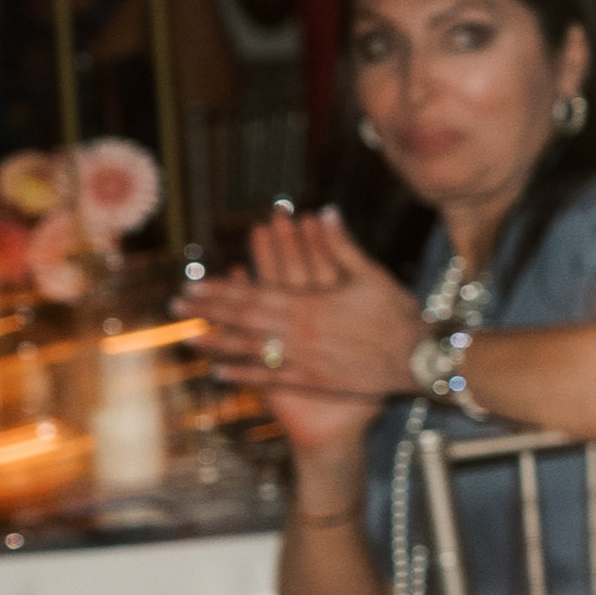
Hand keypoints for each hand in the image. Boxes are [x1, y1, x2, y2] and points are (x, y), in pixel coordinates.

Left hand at [191, 206, 422, 446]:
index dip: (221, 291)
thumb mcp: (370, 275)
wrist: (419, 358)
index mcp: (311, 303)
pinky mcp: (315, 382)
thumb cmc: (398, 315)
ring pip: (251, 351)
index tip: (193, 286)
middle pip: (244, 321)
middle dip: (208, 313)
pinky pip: (272, 378)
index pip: (255, 294)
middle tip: (176, 308)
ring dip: (216, 344)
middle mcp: (301, 332)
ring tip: (187, 340)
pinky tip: (219, 375)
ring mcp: (306, 359)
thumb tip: (323, 213)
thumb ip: (341, 246)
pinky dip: (244, 376)